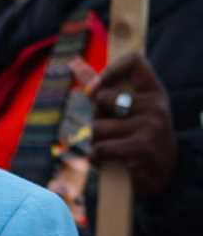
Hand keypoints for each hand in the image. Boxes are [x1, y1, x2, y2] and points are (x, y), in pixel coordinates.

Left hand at [91, 54, 177, 196]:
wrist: (162, 174)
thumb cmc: (137, 136)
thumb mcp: (127, 108)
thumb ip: (100, 87)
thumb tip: (73, 63)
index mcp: (153, 91)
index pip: (135, 61)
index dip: (110, 70)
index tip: (98, 88)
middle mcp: (155, 105)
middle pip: (102, 97)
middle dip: (96, 117)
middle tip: (111, 131)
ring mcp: (151, 125)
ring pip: (96, 127)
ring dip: (94, 142)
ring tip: (111, 147)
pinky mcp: (142, 147)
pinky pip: (100, 148)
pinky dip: (96, 158)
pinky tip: (109, 160)